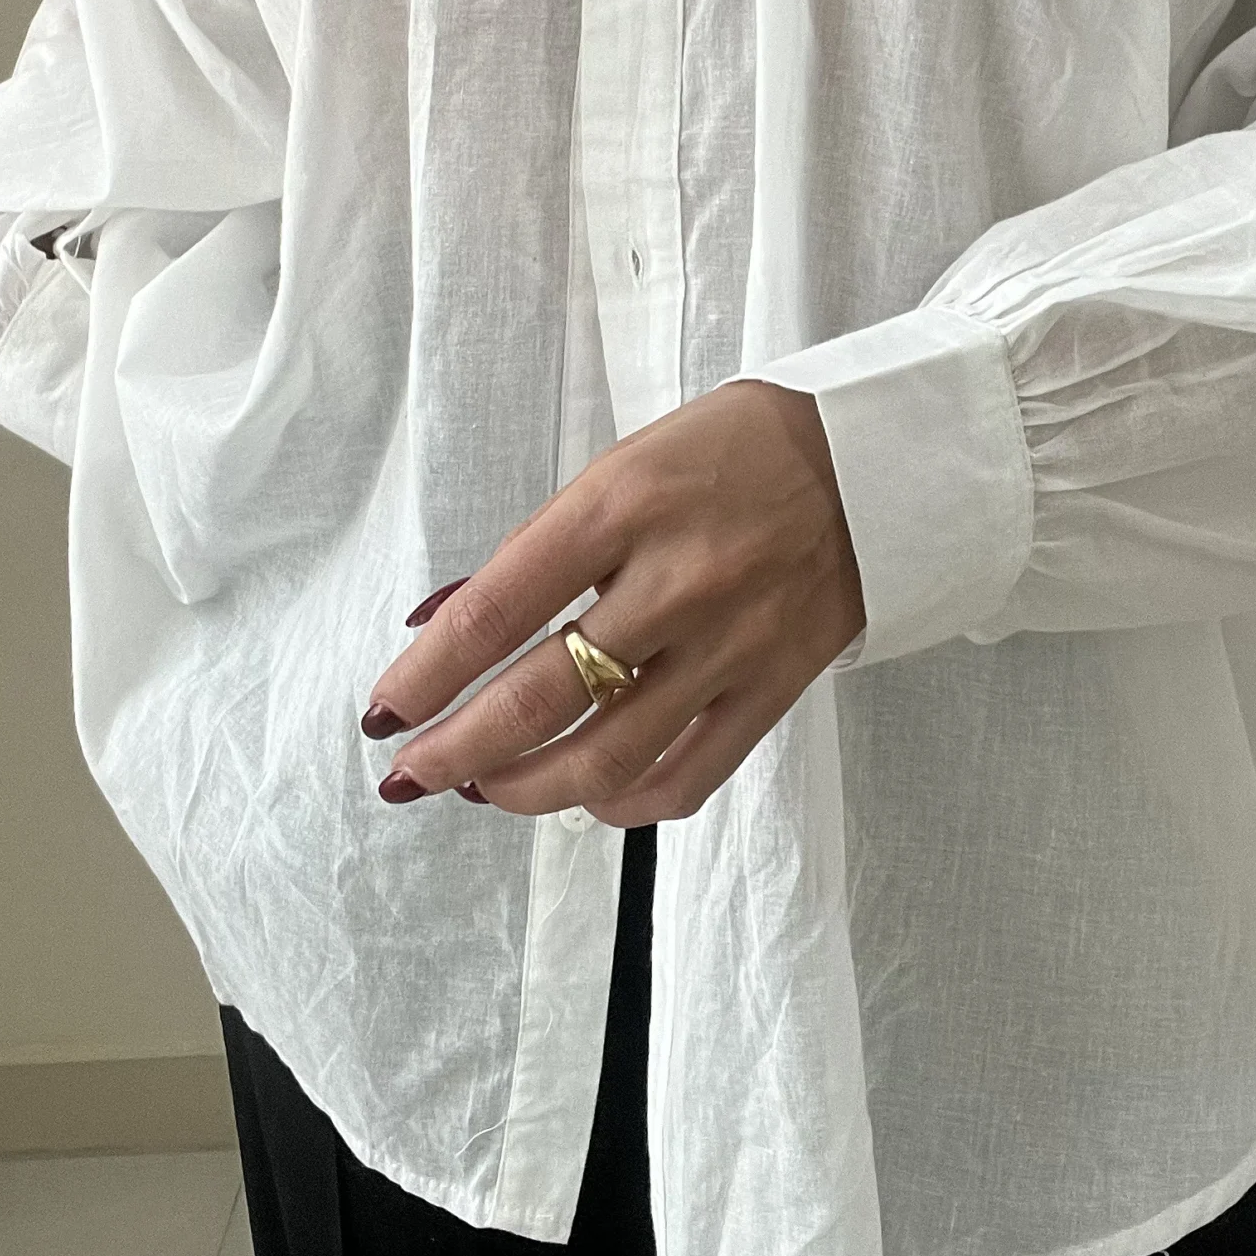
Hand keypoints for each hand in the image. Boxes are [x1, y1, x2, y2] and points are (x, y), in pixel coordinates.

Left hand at [361, 382, 864, 824]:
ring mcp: (730, 643)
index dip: (426, 674)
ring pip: (606, 758)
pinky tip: (585, 797)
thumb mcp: (626, 463)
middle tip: (412, 771)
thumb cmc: (733, 450)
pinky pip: (685, 778)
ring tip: (484, 787)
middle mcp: (675, 580)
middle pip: (539, 698)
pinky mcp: (773, 688)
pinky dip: (621, 805)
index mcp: (623, 504)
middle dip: (455, 748)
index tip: (384, 712)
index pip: (496, 609)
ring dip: (524, 789)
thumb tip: (446, 624)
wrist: (872, 459)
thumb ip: (544, 547)